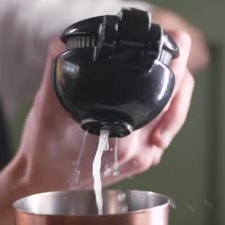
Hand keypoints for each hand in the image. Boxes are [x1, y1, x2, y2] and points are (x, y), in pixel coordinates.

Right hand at [9, 30, 194, 195]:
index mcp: (126, 135)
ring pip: (175, 113)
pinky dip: (161, 108)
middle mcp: (142, 149)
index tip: (172, 39)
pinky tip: (147, 98)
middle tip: (167, 48)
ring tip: (159, 69)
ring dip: (171, 89)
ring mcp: (145, 157)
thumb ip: (57, 69)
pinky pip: (163, 128)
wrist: (43, 185)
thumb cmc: (44, 152)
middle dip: (177, 69)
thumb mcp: (46, 107)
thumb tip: (63, 40)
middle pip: (180, 97)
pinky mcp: (143, 160)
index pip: (172, 89)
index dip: (176, 57)